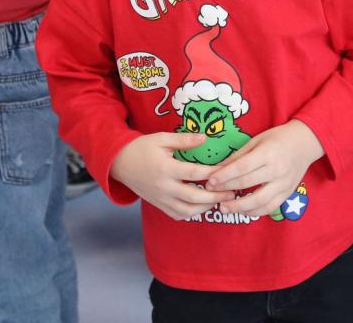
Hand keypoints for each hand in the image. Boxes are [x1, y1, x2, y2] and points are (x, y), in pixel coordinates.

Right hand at [110, 132, 235, 219]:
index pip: (195, 173)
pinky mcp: (158, 205)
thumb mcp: (161, 139)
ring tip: (220, 200)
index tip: (228, 170)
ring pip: (188, 211)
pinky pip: (178, 215)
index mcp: (165, 169)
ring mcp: (161, 199)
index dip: (213, 173)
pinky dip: (192, 213)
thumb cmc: (141, 148)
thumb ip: (184, 140)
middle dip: (216, 196)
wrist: (119, 163)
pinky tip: (202, 206)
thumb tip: (205, 138)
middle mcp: (164, 187)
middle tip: (233, 192)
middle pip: (195, 197)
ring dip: (206, 208)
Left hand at [204, 120, 323, 216]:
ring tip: (224, 208)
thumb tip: (218, 168)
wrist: (305, 143)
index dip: (224, 176)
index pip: (241, 168)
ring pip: (259, 201)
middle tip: (211, 193)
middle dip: (226, 189)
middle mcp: (276, 170)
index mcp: (267, 153)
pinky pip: (270, 207)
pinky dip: (255, 212)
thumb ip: (239, 156)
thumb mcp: (257, 140)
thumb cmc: (278, 138)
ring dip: (239, 207)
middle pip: (247, 184)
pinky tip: (243, 211)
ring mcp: (284, 184)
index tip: (210, 181)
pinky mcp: (288, 193)